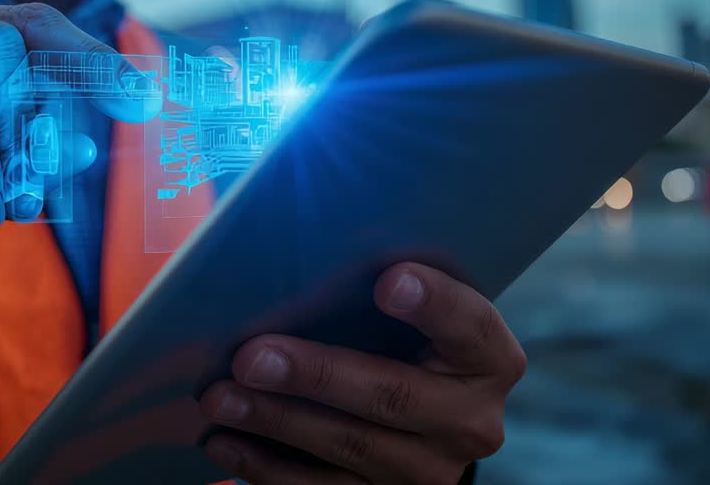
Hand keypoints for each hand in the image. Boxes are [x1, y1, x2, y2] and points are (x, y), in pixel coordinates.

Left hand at [198, 262, 525, 483]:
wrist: (420, 422)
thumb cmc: (402, 341)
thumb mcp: (412, 315)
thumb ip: (378, 287)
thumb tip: (292, 247)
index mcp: (489, 359)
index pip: (470, 326)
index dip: (434, 304)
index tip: (387, 281)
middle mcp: (471, 420)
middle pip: (395, 396)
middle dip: (316, 374)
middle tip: (250, 356)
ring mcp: (430, 471)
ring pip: (351, 447)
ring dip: (276, 421)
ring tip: (220, 398)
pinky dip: (267, 467)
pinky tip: (226, 442)